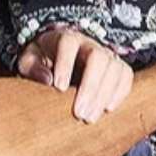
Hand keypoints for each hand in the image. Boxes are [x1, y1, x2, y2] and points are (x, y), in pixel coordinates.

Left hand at [16, 25, 133, 122]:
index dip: (65, 64)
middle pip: (97, 57)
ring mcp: (105, 54)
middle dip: (90, 86)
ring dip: (104, 94)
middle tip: (79, 113)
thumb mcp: (29, 61)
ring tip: (90, 117)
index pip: (68, 43)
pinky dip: (120, 92)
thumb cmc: (42, 60)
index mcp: (65, 37)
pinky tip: (108, 109)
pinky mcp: (117, 67)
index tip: (59, 88)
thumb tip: (48, 79)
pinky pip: (126, 75)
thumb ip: (33, 67)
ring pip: (114, 67)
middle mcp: (88, 43)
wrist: (58, 59)